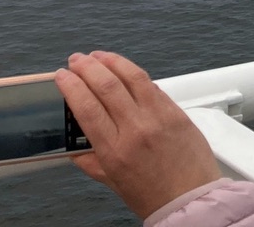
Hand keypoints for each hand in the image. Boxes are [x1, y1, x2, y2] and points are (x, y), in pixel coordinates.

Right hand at [56, 51, 220, 219]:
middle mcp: (136, 129)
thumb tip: (74, 145)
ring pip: (132, 76)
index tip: (62, 76)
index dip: (71, 86)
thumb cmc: (153, 195)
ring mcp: (158, 116)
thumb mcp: (112, 181)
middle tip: (77, 60)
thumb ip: (91, 160)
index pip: (86, 107)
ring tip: (98, 56)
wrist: (191, 198)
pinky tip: (125, 70)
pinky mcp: (176, 110)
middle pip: (106, 85)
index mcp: (114, 150)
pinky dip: (135, 74)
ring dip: (112, 61)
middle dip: (87, 67)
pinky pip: (152, 85)